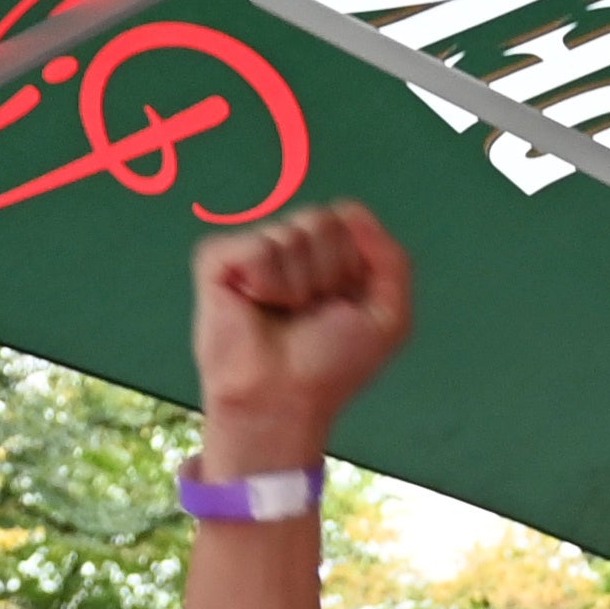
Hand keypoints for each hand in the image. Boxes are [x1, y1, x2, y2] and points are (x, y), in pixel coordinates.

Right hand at [191, 203, 413, 471]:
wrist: (285, 398)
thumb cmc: (332, 364)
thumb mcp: (389, 316)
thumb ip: (392, 258)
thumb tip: (351, 210)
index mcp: (329, 255)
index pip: (348, 218)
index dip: (354, 264)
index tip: (344, 304)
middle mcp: (290, 247)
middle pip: (320, 220)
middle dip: (327, 272)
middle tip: (310, 311)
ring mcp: (254, 251)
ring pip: (290, 235)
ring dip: (297, 285)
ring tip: (282, 313)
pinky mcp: (218, 261)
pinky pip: (256, 247)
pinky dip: (265, 282)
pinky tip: (255, 304)